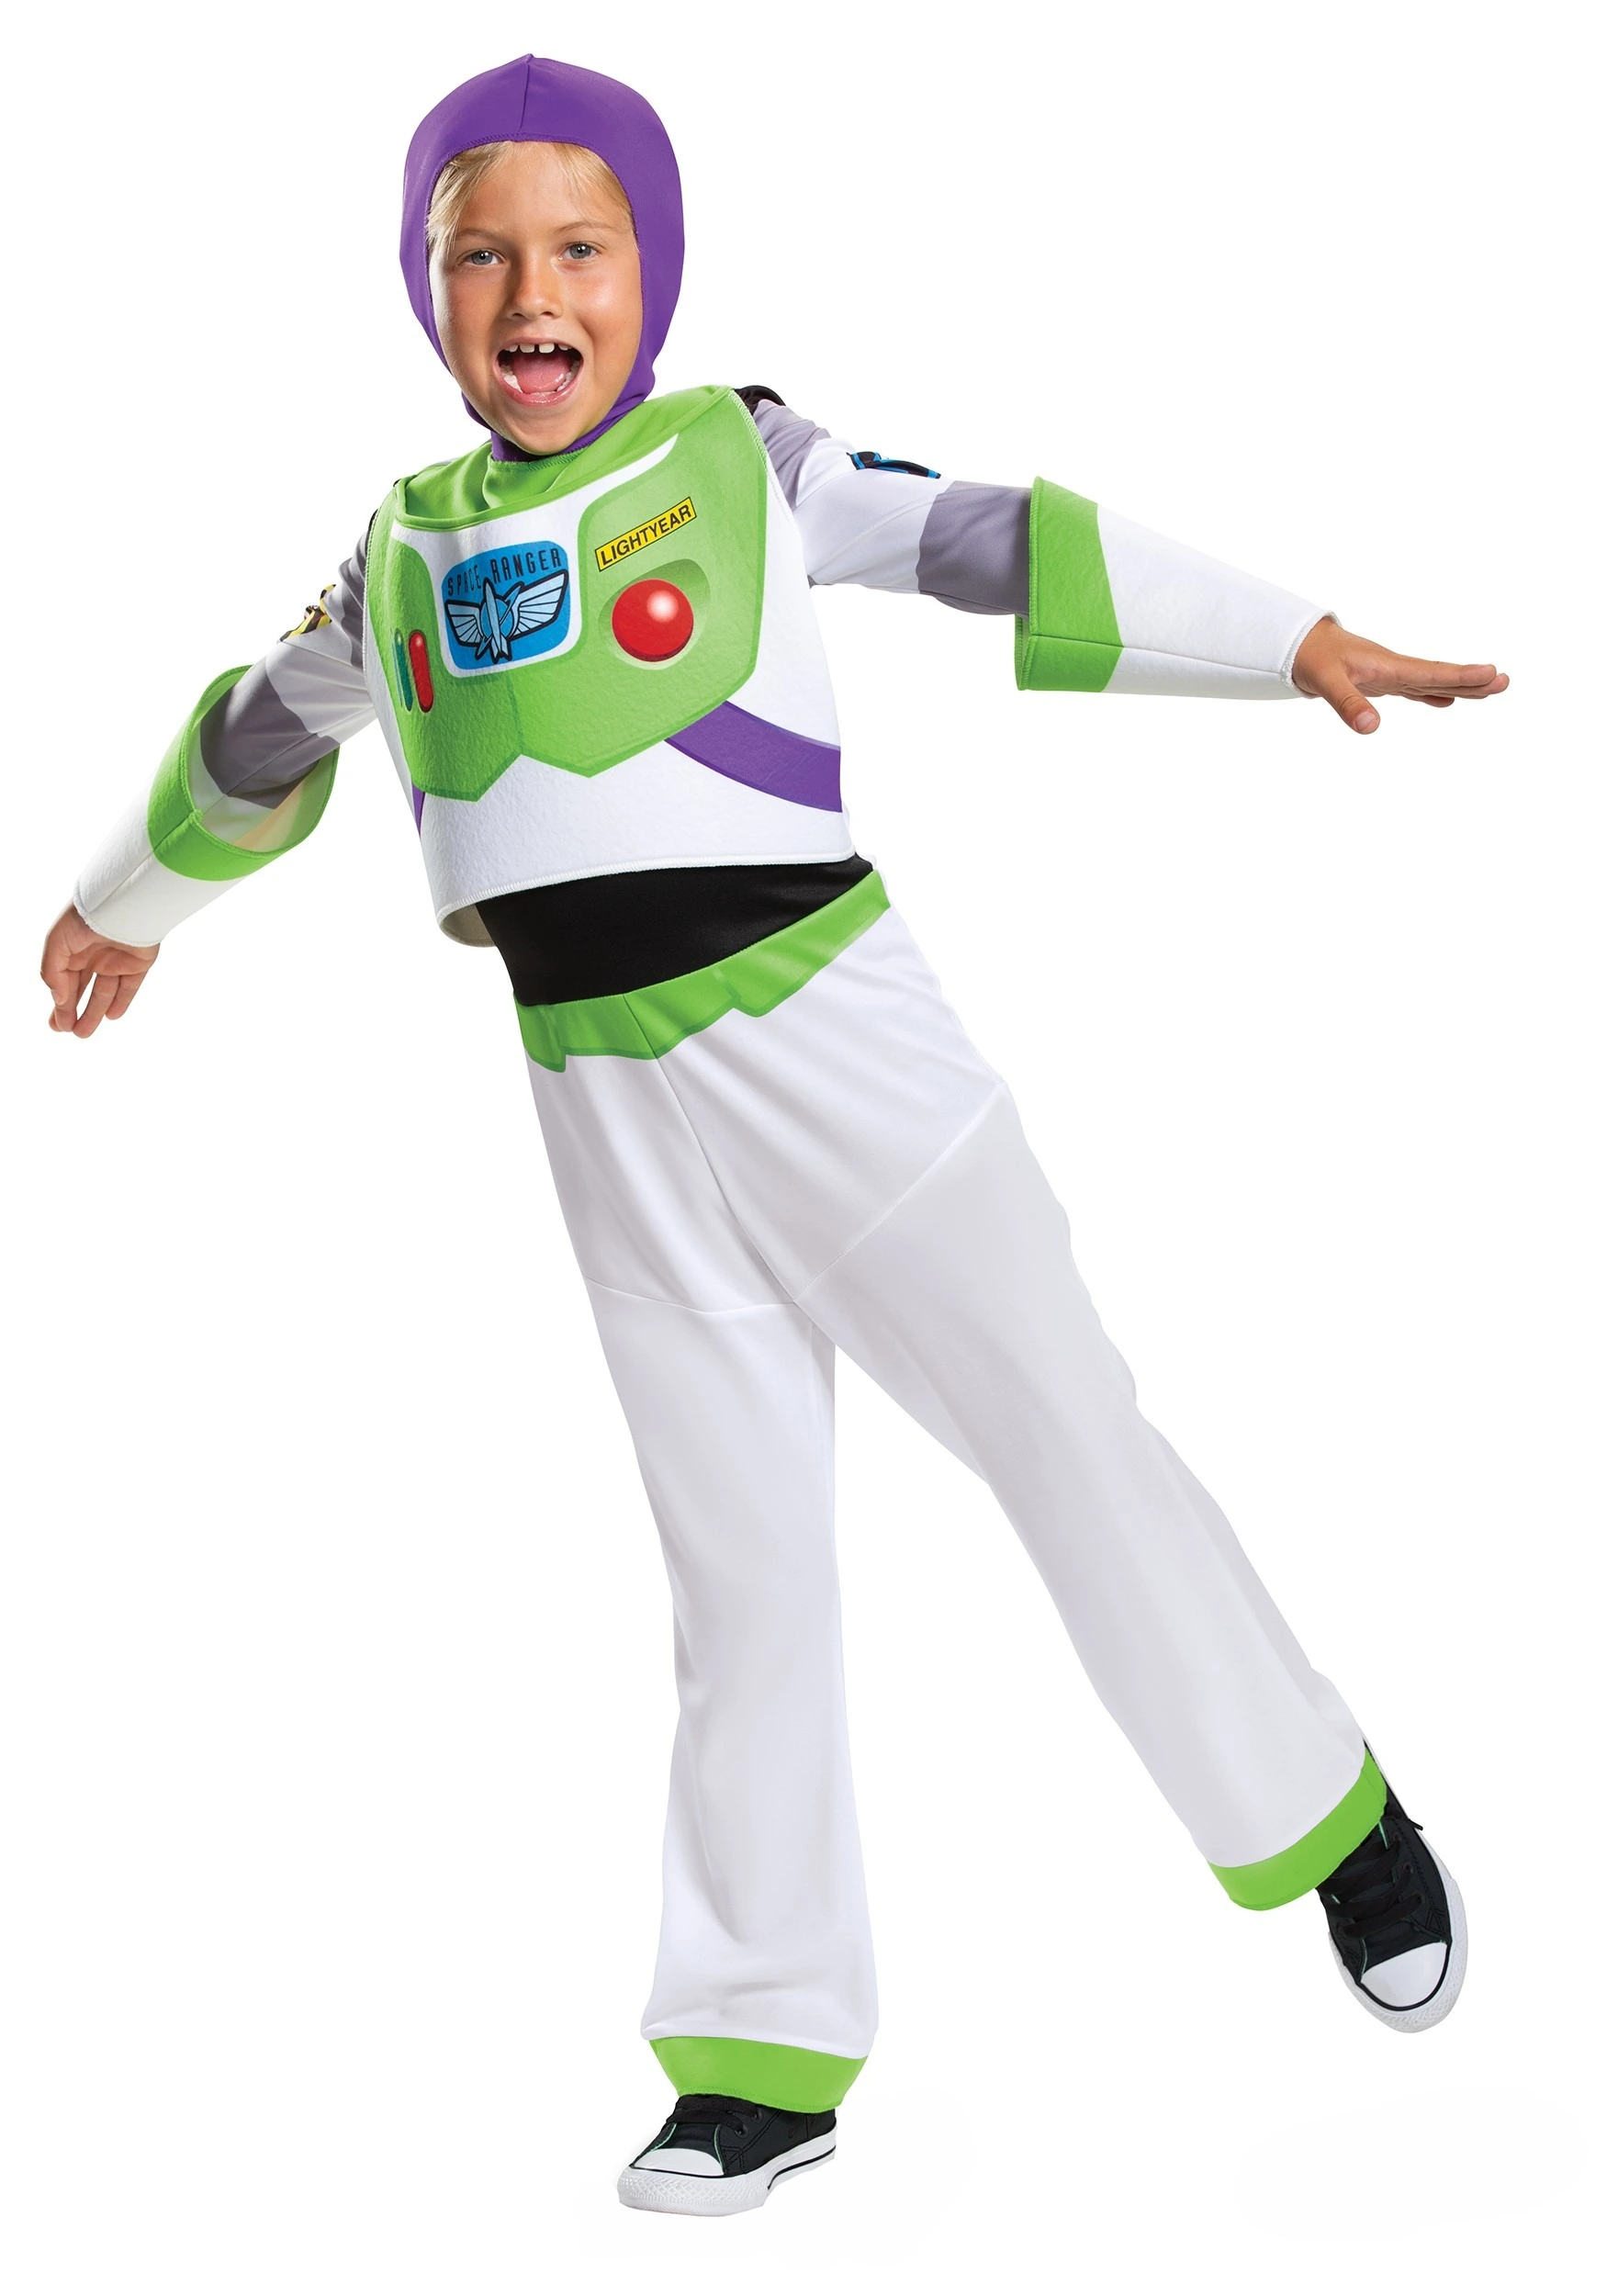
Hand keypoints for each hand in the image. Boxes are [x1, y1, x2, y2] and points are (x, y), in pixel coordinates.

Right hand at [41, 902, 158, 1037]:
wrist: (122, 905)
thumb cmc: (84, 919)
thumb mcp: (56, 945)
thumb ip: (52, 973)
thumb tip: (60, 1001)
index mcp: (71, 948)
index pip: (62, 981)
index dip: (59, 1004)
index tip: (57, 1025)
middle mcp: (92, 954)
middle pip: (80, 989)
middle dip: (71, 1011)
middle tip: (65, 1031)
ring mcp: (115, 959)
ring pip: (104, 992)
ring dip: (94, 1013)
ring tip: (83, 1033)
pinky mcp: (138, 963)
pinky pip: (130, 987)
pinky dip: (122, 1002)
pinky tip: (112, 1017)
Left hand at [1292, 617, 1508, 733]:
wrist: (1296, 644)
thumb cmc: (1311, 659)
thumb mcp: (1325, 682)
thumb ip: (1348, 704)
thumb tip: (1372, 728)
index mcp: (1388, 667)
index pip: (1432, 673)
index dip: (1461, 675)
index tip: (1491, 674)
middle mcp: (1394, 669)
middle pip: (1440, 676)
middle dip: (1472, 680)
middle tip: (1504, 682)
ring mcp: (1389, 675)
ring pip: (1432, 682)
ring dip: (1460, 686)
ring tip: (1490, 690)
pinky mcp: (1380, 681)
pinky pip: (1414, 688)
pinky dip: (1432, 693)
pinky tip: (1447, 700)